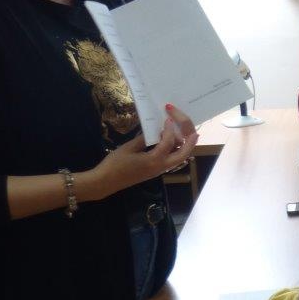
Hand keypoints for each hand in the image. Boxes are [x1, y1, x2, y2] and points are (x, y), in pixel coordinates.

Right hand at [82, 104, 198, 200]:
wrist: (105, 182)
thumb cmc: (114, 164)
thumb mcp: (128, 148)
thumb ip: (144, 139)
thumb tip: (155, 131)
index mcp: (154, 160)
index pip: (169, 142)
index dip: (170, 128)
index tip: (169, 117)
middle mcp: (161, 166)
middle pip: (185, 153)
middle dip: (191, 140)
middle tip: (193, 128)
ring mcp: (160, 170)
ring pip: (181, 157)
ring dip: (185, 144)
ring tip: (184, 130)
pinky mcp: (156, 170)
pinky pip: (172, 159)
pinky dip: (176, 148)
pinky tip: (172, 139)